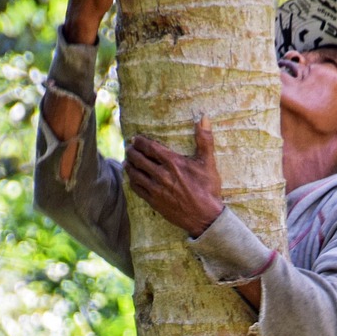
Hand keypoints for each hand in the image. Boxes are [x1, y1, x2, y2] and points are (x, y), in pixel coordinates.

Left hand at [125, 117, 224, 236]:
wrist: (205, 217)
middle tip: (128, 148)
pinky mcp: (154, 202)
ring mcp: (156, 189)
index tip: (135, 138)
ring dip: (129, 166)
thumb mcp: (208, 163)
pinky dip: (132, 181)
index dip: (140, 142)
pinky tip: (131, 178)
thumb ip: (204, 140)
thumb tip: (204, 118)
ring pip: (135, 174)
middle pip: (139, 159)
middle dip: (132, 152)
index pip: (150, 147)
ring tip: (127, 161)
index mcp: (173, 163)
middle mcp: (162, 175)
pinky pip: (137, 189)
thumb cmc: (208, 189)